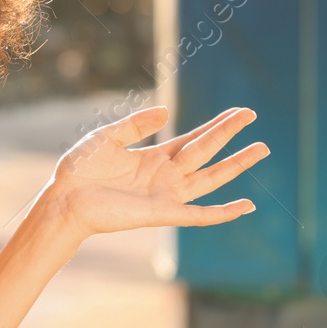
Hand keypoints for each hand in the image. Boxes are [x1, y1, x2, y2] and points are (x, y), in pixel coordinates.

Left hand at [48, 105, 268, 240]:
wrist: (65, 199)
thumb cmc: (80, 170)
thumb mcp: (107, 137)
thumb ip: (135, 125)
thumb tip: (166, 113)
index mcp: (154, 157)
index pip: (193, 138)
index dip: (216, 125)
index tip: (239, 112)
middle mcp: (166, 175)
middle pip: (206, 152)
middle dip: (229, 134)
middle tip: (252, 115)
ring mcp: (167, 195)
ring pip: (210, 178)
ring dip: (236, 164)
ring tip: (261, 149)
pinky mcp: (162, 213)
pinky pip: (199, 215)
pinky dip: (223, 212)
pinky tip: (246, 206)